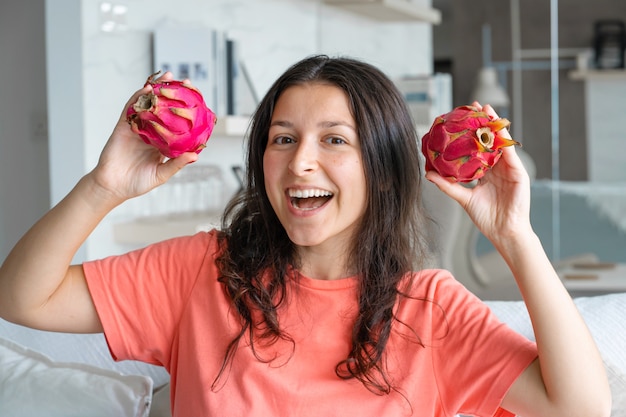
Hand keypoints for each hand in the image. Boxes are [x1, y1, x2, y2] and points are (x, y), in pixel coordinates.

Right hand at [89, 72, 198, 203]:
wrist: (113, 187)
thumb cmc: (138, 183)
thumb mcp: (161, 174)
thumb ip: (176, 164)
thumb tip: (195, 155)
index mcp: (162, 143)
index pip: (176, 124)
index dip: (186, 112)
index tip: (198, 101)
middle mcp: (151, 133)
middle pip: (164, 109)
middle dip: (174, 95)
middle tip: (187, 82)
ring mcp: (137, 128)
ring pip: (148, 105)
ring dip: (157, 90)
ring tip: (168, 77)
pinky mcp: (123, 127)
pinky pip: (130, 110)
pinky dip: (137, 98)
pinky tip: (146, 89)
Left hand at [424, 102, 531, 245]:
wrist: (504, 232)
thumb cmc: (486, 217)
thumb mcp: (463, 198)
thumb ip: (447, 185)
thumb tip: (428, 174)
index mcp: (485, 172)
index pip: (477, 148)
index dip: (470, 134)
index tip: (460, 119)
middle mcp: (497, 167)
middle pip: (489, 140)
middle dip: (483, 122)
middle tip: (473, 106)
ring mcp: (509, 168)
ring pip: (501, 142)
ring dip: (494, 125)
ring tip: (486, 109)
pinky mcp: (518, 172)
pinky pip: (510, 153)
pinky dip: (504, 141)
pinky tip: (498, 129)